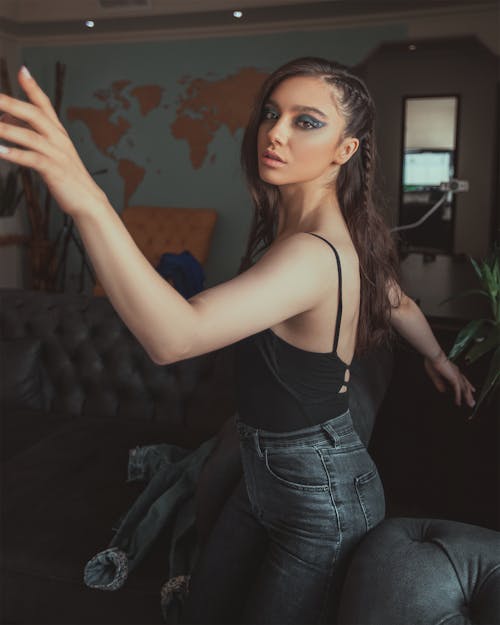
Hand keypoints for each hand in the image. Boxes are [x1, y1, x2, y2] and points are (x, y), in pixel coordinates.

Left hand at [0, 66, 106, 217]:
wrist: (88, 201)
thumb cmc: (67, 177)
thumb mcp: (51, 153)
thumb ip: (30, 135)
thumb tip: (5, 120)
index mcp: (59, 133)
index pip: (45, 105)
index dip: (33, 88)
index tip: (22, 71)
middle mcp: (59, 140)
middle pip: (35, 115)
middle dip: (11, 103)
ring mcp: (58, 155)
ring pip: (31, 136)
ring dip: (7, 130)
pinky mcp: (55, 171)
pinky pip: (33, 160)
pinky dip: (15, 155)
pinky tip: (0, 152)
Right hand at [424, 350, 475, 408]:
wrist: (434, 356)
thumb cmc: (432, 362)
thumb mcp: (435, 376)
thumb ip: (439, 384)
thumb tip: (443, 390)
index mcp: (453, 370)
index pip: (462, 380)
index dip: (467, 386)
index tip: (471, 390)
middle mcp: (456, 373)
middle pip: (465, 386)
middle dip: (469, 394)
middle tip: (472, 402)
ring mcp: (456, 376)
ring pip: (464, 389)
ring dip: (467, 397)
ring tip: (469, 404)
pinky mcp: (454, 379)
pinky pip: (458, 390)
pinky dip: (458, 397)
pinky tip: (458, 402)